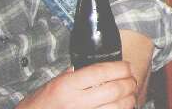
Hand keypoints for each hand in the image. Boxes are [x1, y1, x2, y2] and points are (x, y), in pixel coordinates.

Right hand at [17, 62, 136, 108]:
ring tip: (130, 95)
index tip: (127, 66)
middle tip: (132, 80)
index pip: (101, 72)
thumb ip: (75, 75)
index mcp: (66, 86)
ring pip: (116, 108)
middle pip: (114, 90)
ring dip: (128, 100)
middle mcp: (75, 102)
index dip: (119, 68)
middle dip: (129, 83)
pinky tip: (121, 107)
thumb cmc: (39, 103)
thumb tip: (97, 66)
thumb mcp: (54, 83)